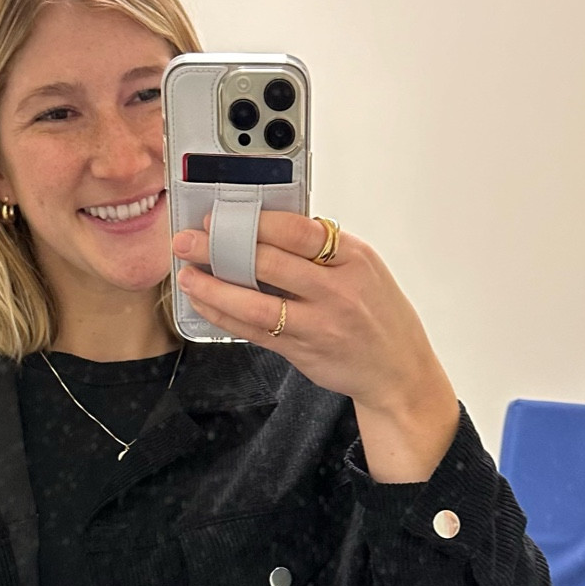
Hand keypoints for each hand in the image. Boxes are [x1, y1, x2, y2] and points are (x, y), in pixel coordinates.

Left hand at [172, 211, 459, 480]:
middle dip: (222, 248)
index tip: (223, 215)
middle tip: (189, 240)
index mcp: (353, 257)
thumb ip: (322, 250)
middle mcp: (337, 289)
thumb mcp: (364, 269)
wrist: (398, 370)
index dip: (254, 222)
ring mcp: (320, 323)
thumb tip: (266, 228)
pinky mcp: (304, 351)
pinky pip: (255, 332)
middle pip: (270, 262)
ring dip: (215, 288)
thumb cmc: (378, 314)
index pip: (298, 230)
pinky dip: (225, 317)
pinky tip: (205, 305)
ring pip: (257, 303)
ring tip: (186, 275)